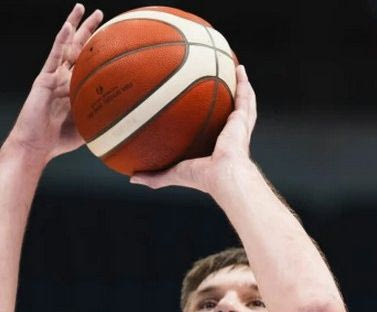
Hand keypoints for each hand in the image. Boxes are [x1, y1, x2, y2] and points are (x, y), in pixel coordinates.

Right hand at [5, 4, 104, 164]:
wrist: (36, 146)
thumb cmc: (59, 141)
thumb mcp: (89, 127)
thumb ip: (104, 117)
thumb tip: (130, 117)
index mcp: (74, 88)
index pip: (88, 63)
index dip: (98, 49)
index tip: (112, 37)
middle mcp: (64, 78)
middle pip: (77, 48)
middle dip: (88, 30)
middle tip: (100, 14)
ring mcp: (53, 75)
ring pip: (65, 45)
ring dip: (74, 25)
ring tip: (82, 8)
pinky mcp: (44, 77)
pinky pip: (54, 54)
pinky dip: (61, 39)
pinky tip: (69, 25)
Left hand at [129, 64, 256, 194]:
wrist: (223, 176)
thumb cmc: (201, 178)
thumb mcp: (172, 174)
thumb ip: (154, 176)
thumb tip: (132, 178)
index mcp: (218, 147)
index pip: (215, 131)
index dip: (211, 120)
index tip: (204, 108)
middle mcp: (231, 135)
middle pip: (232, 113)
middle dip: (229, 99)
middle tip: (222, 82)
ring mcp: (239, 127)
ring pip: (243, 103)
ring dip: (241, 87)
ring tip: (235, 69)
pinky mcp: (242, 119)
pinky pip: (244, 96)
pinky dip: (243, 81)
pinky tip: (239, 67)